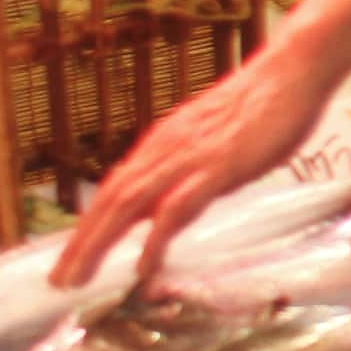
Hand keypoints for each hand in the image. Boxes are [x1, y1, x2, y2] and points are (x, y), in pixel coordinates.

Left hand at [52, 44, 345, 292]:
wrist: (291, 69)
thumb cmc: (263, 104)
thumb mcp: (213, 140)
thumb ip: (186, 170)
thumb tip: (162, 206)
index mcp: (163, 143)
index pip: (113, 189)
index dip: (88, 225)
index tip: (72, 257)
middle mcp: (165, 149)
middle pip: (109, 201)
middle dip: (81, 243)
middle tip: (59, 281)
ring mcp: (188, 158)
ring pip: (128, 206)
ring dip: (98, 244)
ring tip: (78, 279)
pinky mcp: (216, 168)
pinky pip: (175, 209)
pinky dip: (154, 241)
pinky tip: (143, 267)